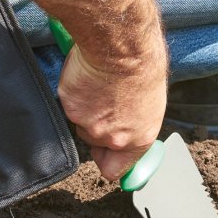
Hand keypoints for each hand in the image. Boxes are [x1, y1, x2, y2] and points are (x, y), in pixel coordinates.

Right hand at [58, 44, 166, 180]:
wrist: (122, 47)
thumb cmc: (143, 66)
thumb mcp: (150, 101)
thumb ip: (134, 121)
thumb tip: (126, 123)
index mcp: (137, 140)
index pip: (114, 169)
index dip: (107, 159)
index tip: (104, 151)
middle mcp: (111, 138)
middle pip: (93, 140)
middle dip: (95, 122)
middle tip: (102, 98)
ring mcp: (87, 124)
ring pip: (79, 120)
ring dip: (84, 106)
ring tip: (97, 83)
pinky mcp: (69, 107)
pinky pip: (68, 102)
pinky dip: (74, 91)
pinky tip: (86, 76)